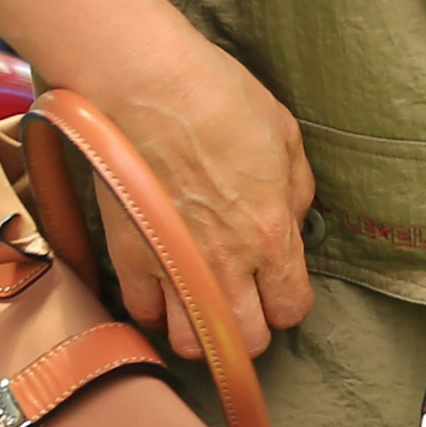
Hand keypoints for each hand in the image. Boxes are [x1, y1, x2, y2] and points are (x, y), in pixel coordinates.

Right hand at [58, 3, 315, 338]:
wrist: (147, 82)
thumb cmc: (218, 96)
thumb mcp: (285, 135)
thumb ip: (296, 191)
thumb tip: (292, 221)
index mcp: (271, 234)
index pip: (291, 309)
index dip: (286, 302)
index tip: (276, 287)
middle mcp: (227, 263)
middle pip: (245, 342)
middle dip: (249, 328)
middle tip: (241, 301)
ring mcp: (174, 265)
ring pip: (191, 344)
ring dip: (199, 330)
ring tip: (199, 302)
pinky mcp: (129, 256)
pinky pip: (143, 314)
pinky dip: (154, 310)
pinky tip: (162, 288)